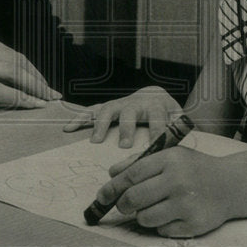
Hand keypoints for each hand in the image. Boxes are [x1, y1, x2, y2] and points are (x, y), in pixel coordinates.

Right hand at [63, 86, 180, 146]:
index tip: (155, 145)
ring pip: (108, 110)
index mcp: (157, 106)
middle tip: (124, 145)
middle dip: (127, 128)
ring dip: (102, 124)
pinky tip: (68, 128)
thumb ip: (178, 133)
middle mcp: (136, 103)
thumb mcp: (178, 120)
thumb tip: (176, 150)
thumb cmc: (167, 115)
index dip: (157, 130)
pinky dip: (79, 119)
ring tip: (96, 141)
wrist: (155, 96)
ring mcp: (120, 105)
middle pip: (130, 112)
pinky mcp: (108, 108)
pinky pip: (91, 111)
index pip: (158, 117)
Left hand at [95, 147, 233, 236]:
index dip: (112, 188)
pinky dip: (161, 225)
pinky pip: (162, 231)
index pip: (131, 175)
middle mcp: (178, 181)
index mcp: (170, 160)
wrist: (231, 184)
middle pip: (133, 199)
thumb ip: (140, 162)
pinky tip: (173, 215)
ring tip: (155, 208)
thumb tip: (112, 174)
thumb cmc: (195, 169)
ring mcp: (187, 204)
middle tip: (124, 206)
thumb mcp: (170, 156)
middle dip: (122, 205)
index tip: (101, 196)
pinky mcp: (194, 224)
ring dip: (143, 216)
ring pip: (145, 219)